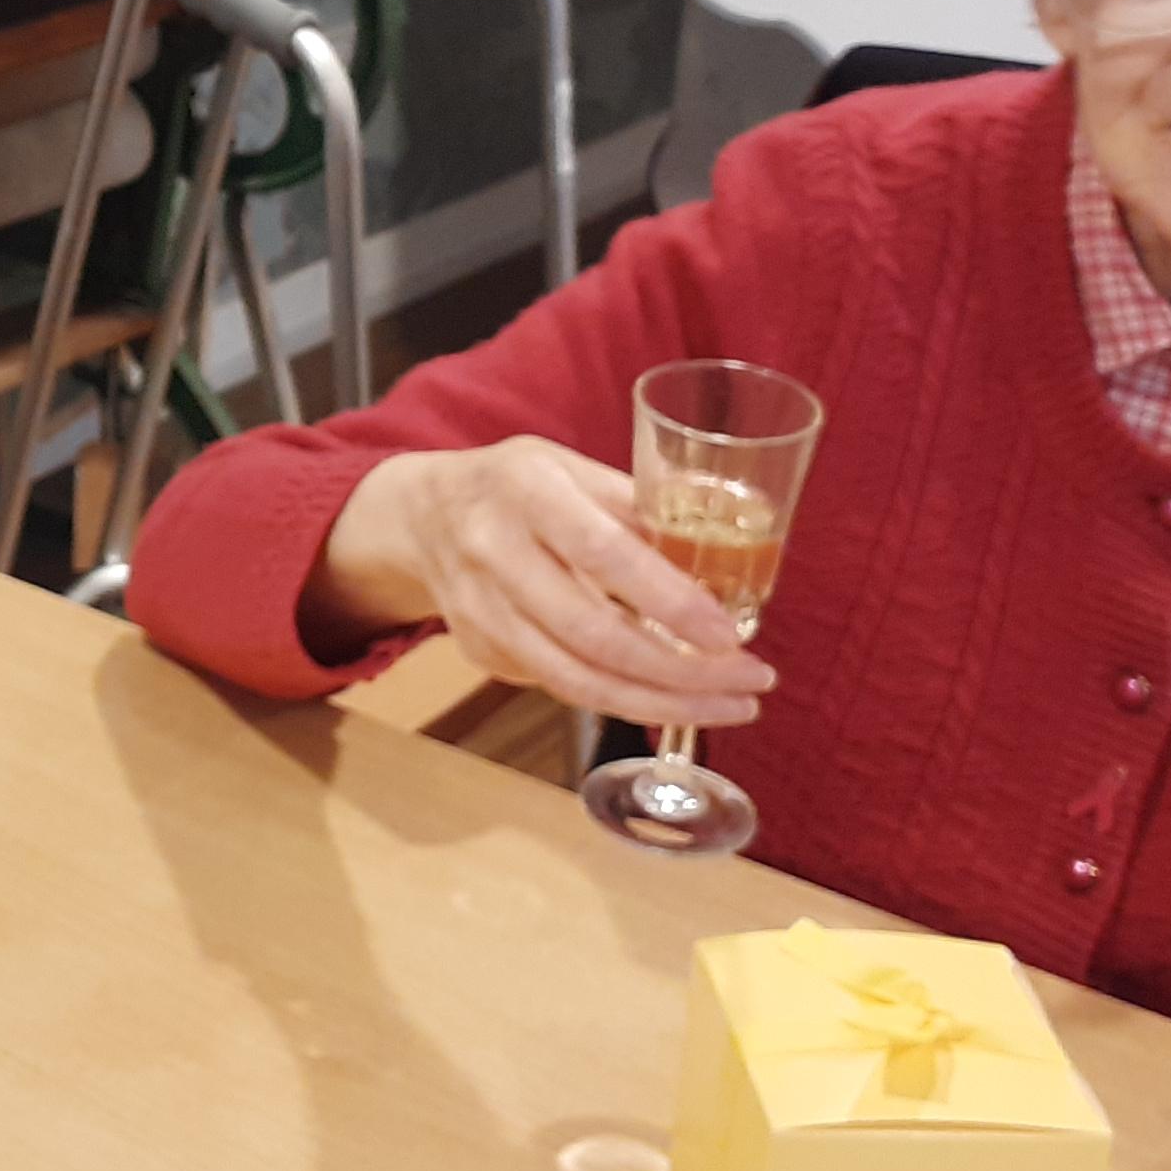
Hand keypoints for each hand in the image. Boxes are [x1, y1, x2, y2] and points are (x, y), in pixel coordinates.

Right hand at [305, 439, 775, 727]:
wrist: (420, 515)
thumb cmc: (515, 485)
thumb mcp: (572, 466)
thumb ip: (640, 504)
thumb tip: (725, 544)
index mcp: (526, 493)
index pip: (603, 555)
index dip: (668, 602)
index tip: (728, 634)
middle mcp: (494, 555)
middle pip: (592, 635)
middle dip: (680, 673)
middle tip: (750, 681)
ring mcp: (480, 612)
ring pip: (576, 680)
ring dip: (659, 703)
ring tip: (728, 704)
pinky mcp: (481, 652)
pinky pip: (560, 686)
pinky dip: (623, 698)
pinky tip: (672, 696)